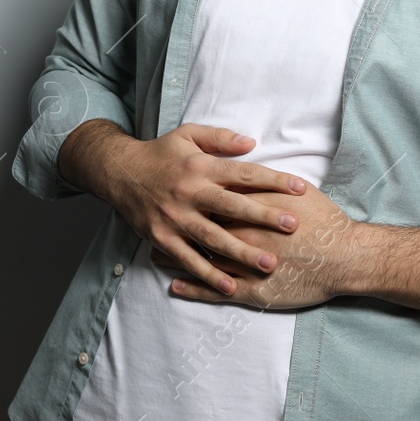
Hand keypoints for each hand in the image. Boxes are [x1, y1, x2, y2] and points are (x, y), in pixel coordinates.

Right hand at [61, 121, 308, 297]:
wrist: (118, 171)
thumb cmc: (160, 153)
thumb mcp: (188, 134)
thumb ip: (220, 138)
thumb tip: (252, 142)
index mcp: (200, 167)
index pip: (244, 173)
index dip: (274, 180)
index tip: (301, 189)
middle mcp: (189, 192)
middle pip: (233, 206)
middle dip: (264, 217)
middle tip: (293, 226)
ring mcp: (175, 218)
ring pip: (214, 238)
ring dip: (242, 252)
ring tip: (269, 264)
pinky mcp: (163, 238)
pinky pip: (189, 259)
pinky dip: (209, 274)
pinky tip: (230, 286)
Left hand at [151, 186, 359, 309]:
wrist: (344, 257)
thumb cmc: (325, 222)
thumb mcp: (297, 188)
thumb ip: (268, 178)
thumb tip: (251, 160)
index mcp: (252, 208)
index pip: (213, 198)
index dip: (192, 194)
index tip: (172, 189)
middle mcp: (242, 236)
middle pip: (200, 226)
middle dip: (177, 223)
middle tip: (155, 218)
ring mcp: (244, 265)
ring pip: (201, 260)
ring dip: (177, 256)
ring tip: (155, 252)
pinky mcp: (251, 291)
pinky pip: (215, 290)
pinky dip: (193, 287)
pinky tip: (176, 285)